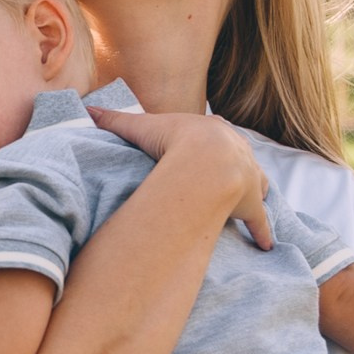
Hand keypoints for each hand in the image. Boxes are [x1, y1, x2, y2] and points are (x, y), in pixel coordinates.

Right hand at [87, 106, 271, 248]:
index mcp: (214, 132)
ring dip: (255, 193)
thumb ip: (115, 121)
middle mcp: (238, 151)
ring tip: (248, 202)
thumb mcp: (141, 127)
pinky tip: (265, 245)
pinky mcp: (251, 204)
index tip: (202, 150)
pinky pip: (259, 221)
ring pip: (257, 185)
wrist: (205, 161)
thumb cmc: (174, 141)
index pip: (214, 137)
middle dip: (235, 166)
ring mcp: (249, 177)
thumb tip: (88, 109)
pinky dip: (262, 232)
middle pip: (239, 158)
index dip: (209, 144)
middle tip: (227, 178)